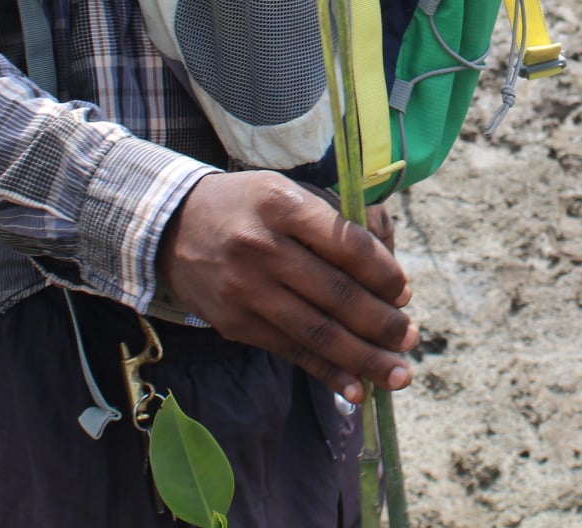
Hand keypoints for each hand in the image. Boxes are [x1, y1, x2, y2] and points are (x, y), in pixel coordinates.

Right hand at [158, 171, 414, 404]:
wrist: (171, 225)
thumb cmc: (249, 207)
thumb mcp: (288, 193)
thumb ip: (336, 223)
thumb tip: (388, 270)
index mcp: (283, 206)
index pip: (347, 244)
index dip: (383, 273)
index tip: (404, 292)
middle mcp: (263, 248)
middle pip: (336, 294)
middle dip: (381, 322)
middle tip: (410, 337)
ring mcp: (246, 290)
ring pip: (317, 331)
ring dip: (364, 357)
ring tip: (398, 373)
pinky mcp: (236, 323)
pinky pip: (291, 351)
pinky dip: (327, 373)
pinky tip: (357, 388)